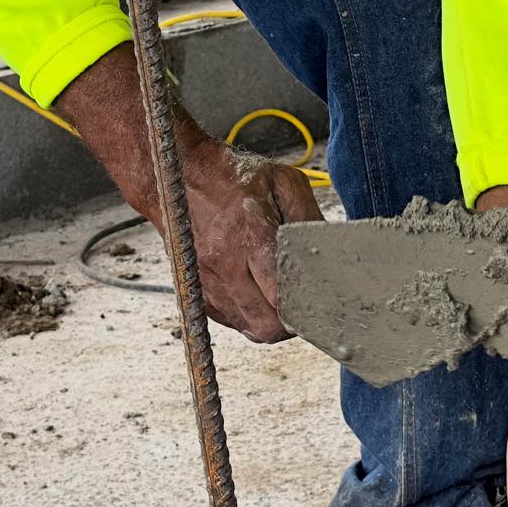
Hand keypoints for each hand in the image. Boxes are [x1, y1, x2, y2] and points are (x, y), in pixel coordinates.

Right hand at [51, 49, 321, 341]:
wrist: (175, 177)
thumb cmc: (231, 177)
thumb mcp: (282, 181)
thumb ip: (308, 217)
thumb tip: (332, 251)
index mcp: (249, 235)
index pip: (284, 295)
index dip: (308, 306)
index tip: (321, 299)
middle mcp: (224, 265)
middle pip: (268, 325)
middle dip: (292, 323)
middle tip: (304, 305)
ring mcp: (207, 282)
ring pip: (250, 329)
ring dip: (272, 322)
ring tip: (282, 299)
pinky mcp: (197, 291)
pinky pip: (232, 322)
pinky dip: (250, 316)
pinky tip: (258, 294)